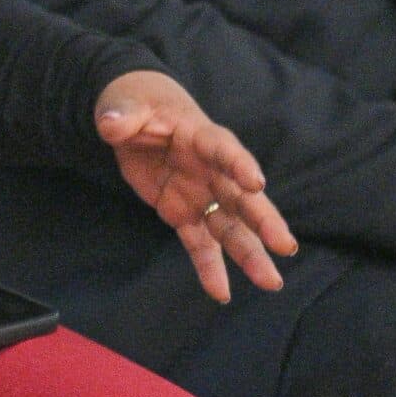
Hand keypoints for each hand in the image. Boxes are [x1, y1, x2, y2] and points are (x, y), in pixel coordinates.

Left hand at [95, 70, 295, 301]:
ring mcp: (201, 195)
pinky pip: (199, 243)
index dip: (239, 164)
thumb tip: (110, 124)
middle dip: (263, 220)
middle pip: (241, 197)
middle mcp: (212, 170)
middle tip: (285, 246)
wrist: (137, 118)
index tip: (256, 183)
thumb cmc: (139, 104)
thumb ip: (122, 115)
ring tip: (271, 282)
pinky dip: (209, 268)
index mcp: (202, 136)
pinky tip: (220, 293)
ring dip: (249, 253)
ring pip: (229, 227)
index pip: (224, 150)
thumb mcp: (126, 103)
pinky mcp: (184, 213)